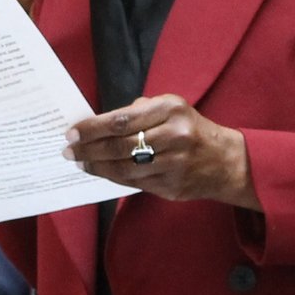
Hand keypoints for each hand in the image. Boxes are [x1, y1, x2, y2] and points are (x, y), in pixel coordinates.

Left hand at [66, 95, 258, 209]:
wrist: (225, 161)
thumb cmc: (189, 129)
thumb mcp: (170, 108)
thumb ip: (137, 112)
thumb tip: (97, 124)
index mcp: (170, 109)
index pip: (122, 120)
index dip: (92, 128)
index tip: (72, 132)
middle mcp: (174, 135)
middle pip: (120, 145)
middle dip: (89, 149)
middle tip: (69, 150)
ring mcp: (174, 163)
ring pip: (125, 168)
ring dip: (97, 166)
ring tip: (81, 163)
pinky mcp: (172, 186)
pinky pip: (134, 183)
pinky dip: (113, 177)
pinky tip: (101, 172)